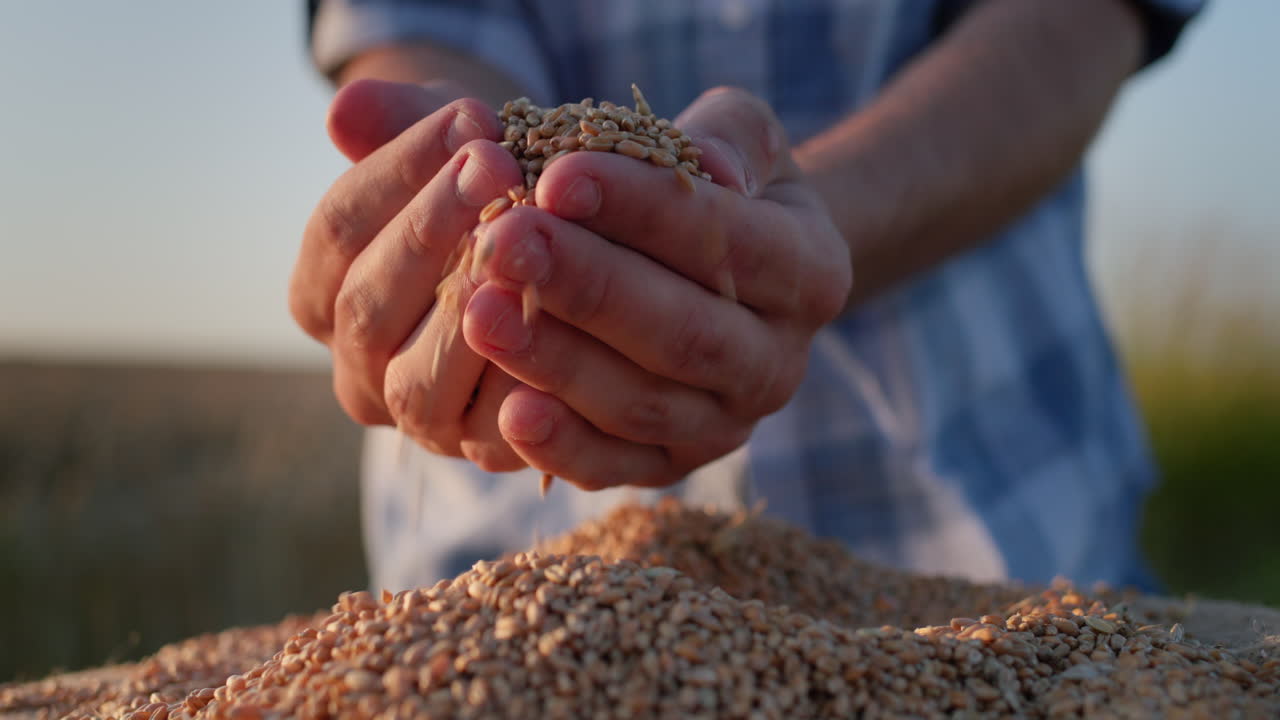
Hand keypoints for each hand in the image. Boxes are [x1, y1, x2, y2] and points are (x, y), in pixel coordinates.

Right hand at [289, 78, 528, 470]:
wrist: (551, 263)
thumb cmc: (488, 196)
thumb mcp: (448, 151)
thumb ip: (401, 125)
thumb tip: (348, 108)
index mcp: (323, 293)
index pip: (340, 229)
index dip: (399, 170)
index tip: (469, 118)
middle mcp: (357, 366)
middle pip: (369, 303)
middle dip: (434, 227)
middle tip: (498, 166)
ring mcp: (416, 418)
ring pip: (418, 380)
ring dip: (470, 311)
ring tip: (526, 245)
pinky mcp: (481, 452)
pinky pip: (492, 434)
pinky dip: (523, 383)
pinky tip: (564, 322)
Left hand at [463, 87, 851, 488]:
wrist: (728, 268)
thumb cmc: (720, 186)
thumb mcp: (742, 136)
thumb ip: (731, 136)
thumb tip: (712, 166)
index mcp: (812, 273)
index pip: (727, 242)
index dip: (641, 211)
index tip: (555, 178)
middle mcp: (780, 362)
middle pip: (683, 333)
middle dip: (587, 287)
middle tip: (502, 244)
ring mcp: (728, 424)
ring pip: (642, 404)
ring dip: (557, 362)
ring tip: (480, 312)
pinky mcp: (672, 465)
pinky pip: (616, 467)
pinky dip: (562, 447)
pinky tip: (508, 411)